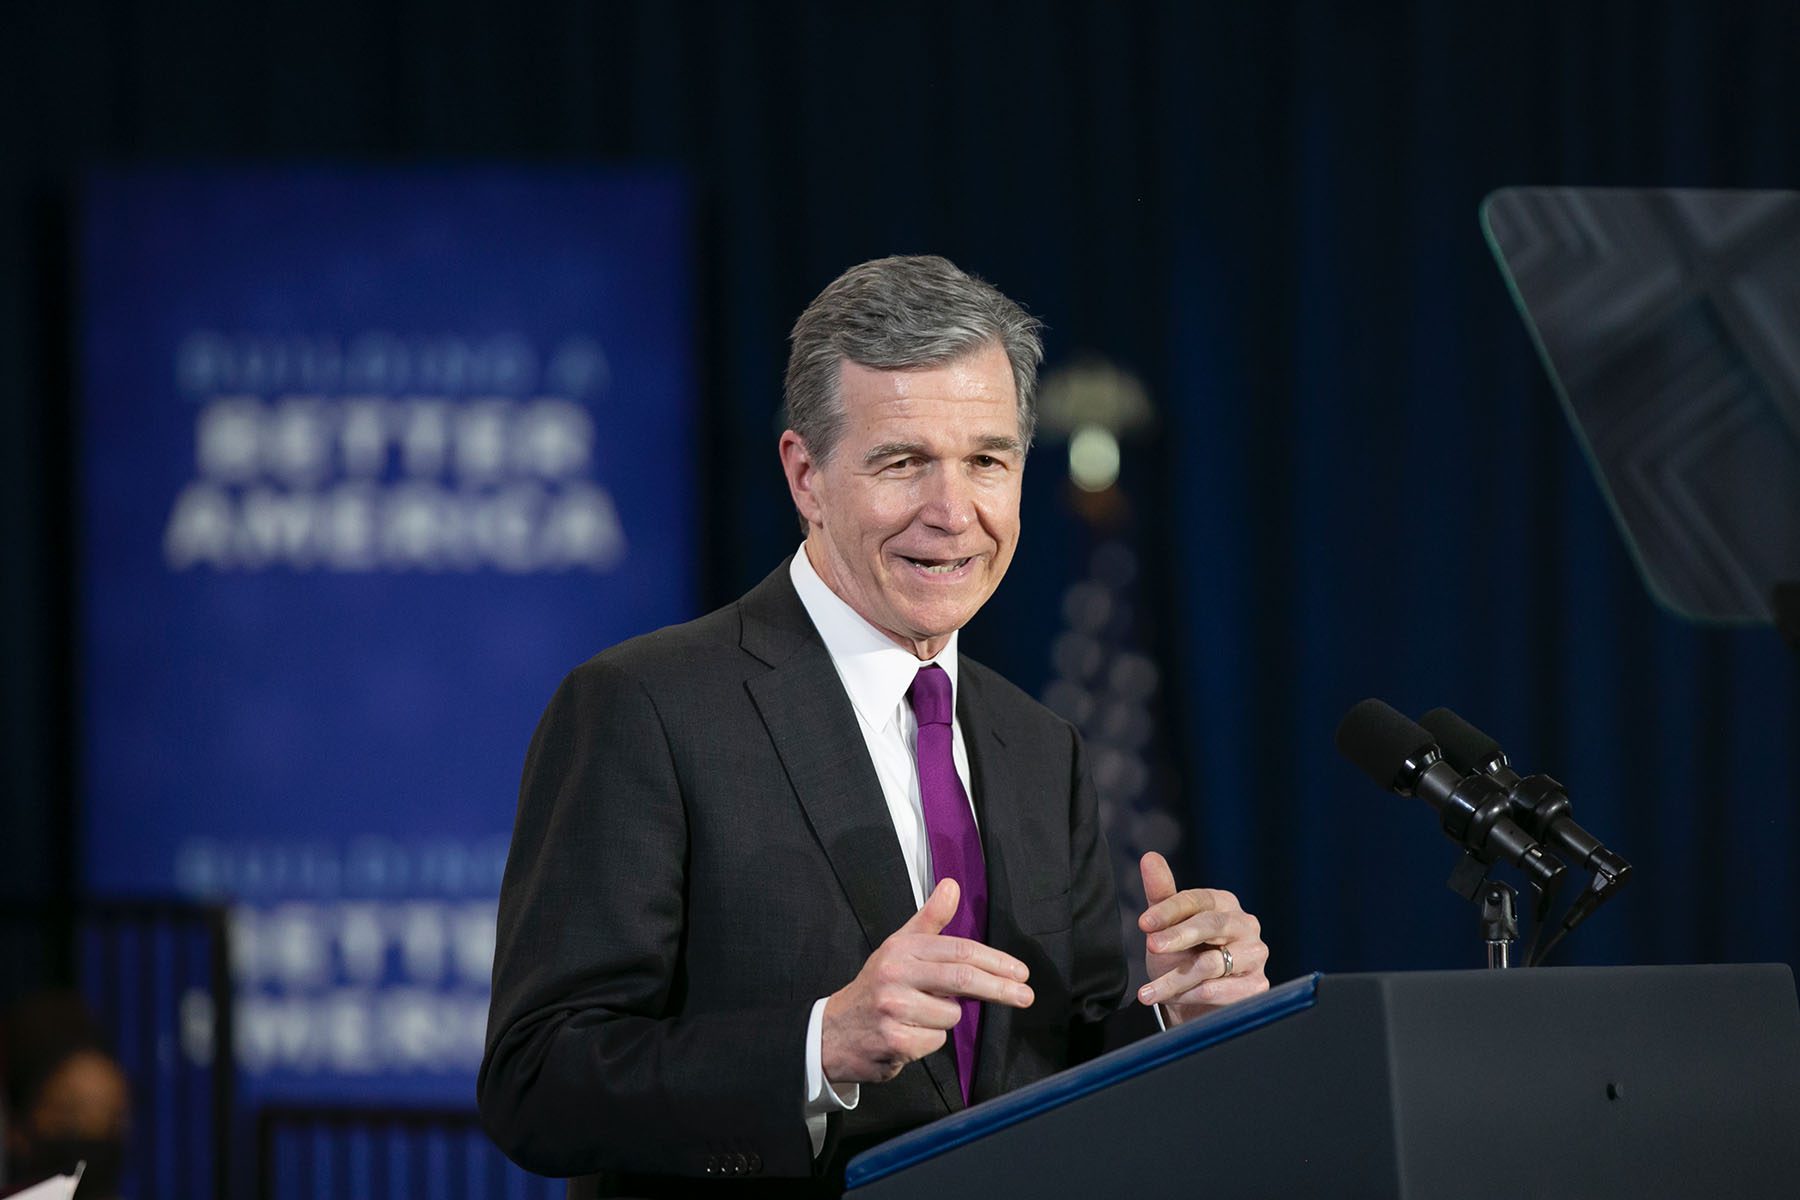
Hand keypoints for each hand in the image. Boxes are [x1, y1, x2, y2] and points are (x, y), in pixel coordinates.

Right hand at [820, 878, 1033, 1083]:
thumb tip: (952, 885)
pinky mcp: (894, 1040)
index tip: (1020, 972)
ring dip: (946, 1019)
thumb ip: (930, 919)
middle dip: (1000, 988)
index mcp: (902, 948)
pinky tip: (909, 1034)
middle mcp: (896, 974)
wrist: (832, 1031)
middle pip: (962, 979)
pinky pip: (936, 1042)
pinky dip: (930, 1041)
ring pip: (952, 1015)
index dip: (995, 961)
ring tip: (920, 1015)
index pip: (959, 950)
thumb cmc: (875, 986)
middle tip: (1026, 995)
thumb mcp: (898, 947)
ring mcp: (894, 1008)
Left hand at [1135, 851, 1268, 1023]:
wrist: (1194, 1001)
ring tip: (1149, 992)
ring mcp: (1255, 955)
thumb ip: (1161, 894)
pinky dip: (1193, 996)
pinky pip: (1223, 990)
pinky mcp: (1257, 985)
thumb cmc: (1182, 956)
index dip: (1168, 910)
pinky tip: (1173, 1001)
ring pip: (1212, 964)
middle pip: (1211, 925)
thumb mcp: (1167, 926)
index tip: (1143, 923)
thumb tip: (1149, 856)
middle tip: (1151, 947)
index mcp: (1223, 903)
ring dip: (1176, 979)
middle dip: (1178, 937)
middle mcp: (1245, 924)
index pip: (1197, 900)